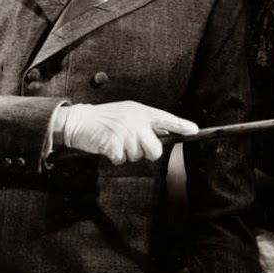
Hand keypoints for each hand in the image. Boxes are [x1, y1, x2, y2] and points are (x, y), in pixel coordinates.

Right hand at [61, 101, 197, 163]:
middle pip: (155, 150)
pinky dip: (114, 158)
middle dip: (146, 153)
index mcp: (141, 112)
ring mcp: (125, 133)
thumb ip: (146, 122)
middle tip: (132, 145)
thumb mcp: (128, 114)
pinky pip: (122, 160)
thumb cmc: (105, 119)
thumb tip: (166, 133)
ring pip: (137, 157)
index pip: (166, 118)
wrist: (79, 120)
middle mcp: (136, 121)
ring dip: (126, 154)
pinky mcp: (113, 145)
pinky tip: (107, 147)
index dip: (181, 125)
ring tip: (115, 141)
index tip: (194, 131)